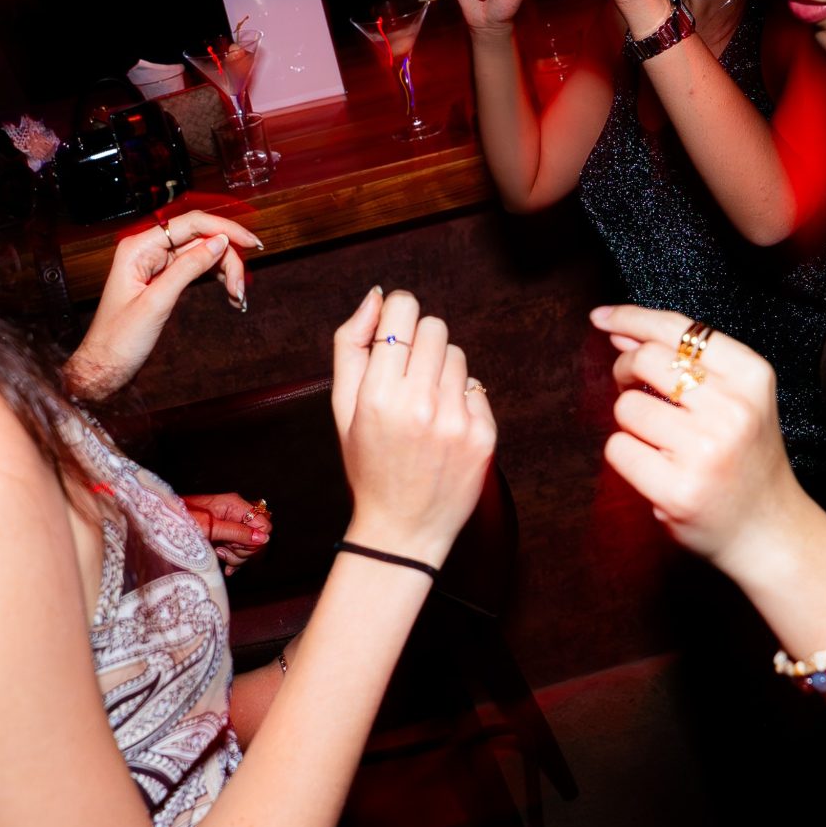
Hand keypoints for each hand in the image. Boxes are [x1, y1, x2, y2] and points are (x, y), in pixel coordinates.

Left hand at [63, 211, 261, 400]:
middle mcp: (148, 249)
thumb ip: (188, 268)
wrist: (105, 366)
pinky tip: (230, 295)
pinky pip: (197, 269)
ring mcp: (156, 263)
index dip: (225, 229)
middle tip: (241, 287)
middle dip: (227, 259)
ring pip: (203, 254)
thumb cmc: (118, 339)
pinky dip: (216, 279)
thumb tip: (219, 242)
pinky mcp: (164, 278)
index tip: (251, 242)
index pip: (191, 224)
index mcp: (138, 247)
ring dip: (225, 272)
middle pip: (201, 239)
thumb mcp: (156, 302)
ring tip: (238, 297)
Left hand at [180, 491, 272, 574]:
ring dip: (235, 556)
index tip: (238, 546)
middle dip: (244, 549)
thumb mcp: (211, 528)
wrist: (162, 525)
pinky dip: (233, 560)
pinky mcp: (223, 537)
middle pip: (257, 536)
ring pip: (248, 546)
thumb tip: (263, 537)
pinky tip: (225, 565)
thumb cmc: (182, 521)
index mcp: (235, 504)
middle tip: (224, 551)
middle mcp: (235, 513)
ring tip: (217, 554)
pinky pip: (238, 551)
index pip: (264, 522)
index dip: (255, 539)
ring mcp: (230, 526)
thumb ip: (238, 532)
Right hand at [329, 288, 496, 566]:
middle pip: (435, 326)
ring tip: (424, 409)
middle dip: (420, 344)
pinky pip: (477, 387)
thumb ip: (351, 345)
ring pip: (458, 355)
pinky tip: (444, 429)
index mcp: (378, 395)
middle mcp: (420, 405)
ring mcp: (456, 421)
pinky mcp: (484, 436)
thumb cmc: (368, 465)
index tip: (394, 334)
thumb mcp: (342, 408)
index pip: (403, 311)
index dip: (398, 315)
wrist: (402, 531)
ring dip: (441, 372)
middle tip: (407, 378)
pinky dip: (462, 400)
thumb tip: (377, 295)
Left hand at [592, 304, 802, 580]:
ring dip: (630, 421)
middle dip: (626, 370)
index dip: (632, 317)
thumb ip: (686, 362)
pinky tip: (654, 466)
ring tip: (658, 438)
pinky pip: (618, 449)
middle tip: (632, 387)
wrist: (768, 530)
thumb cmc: (745, 458)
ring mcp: (705, 451)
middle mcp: (732, 409)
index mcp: (751, 376)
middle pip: (646, 360)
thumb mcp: (737, 397)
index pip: (678, 329)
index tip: (602, 318)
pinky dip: (625, 454)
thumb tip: (621, 331)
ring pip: (627, 407)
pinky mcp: (677, 490)